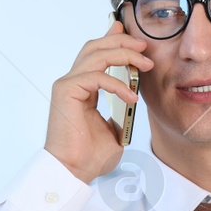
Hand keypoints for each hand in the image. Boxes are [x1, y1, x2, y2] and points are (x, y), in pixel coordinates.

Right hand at [44, 20, 154, 184]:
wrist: (74, 171)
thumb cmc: (89, 156)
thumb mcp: (113, 129)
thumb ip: (120, 111)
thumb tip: (131, 101)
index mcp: (83, 88)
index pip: (97, 55)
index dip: (114, 40)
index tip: (135, 39)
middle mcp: (73, 82)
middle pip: (96, 47)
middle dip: (122, 42)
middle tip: (144, 46)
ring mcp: (67, 85)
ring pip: (96, 55)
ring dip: (123, 55)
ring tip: (144, 64)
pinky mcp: (66, 91)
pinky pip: (96, 76)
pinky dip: (117, 84)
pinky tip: (131, 96)